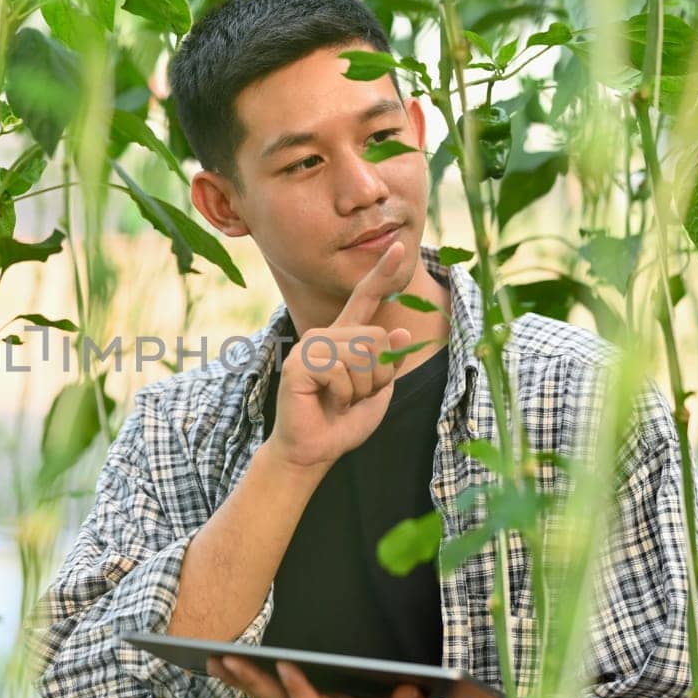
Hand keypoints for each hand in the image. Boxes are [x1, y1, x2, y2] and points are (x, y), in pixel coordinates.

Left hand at [208, 655, 435, 697]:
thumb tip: (405, 693)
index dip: (299, 688)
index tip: (285, 664)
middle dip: (250, 680)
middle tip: (225, 658)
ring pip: (267, 697)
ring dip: (239, 679)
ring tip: (212, 659)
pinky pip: (268, 693)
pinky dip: (245, 680)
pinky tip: (225, 665)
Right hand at [264, 239, 413, 472]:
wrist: (313, 450)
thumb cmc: (343, 422)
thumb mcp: (377, 391)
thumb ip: (388, 363)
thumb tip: (399, 334)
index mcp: (344, 337)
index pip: (365, 299)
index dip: (382, 274)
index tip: (399, 247)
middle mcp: (325, 335)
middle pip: (376, 338)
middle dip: (377, 376)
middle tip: (354, 395)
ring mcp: (309, 347)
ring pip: (362, 354)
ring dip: (361, 388)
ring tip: (340, 400)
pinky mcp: (298, 364)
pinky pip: (341, 371)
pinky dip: (344, 394)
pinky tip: (327, 402)